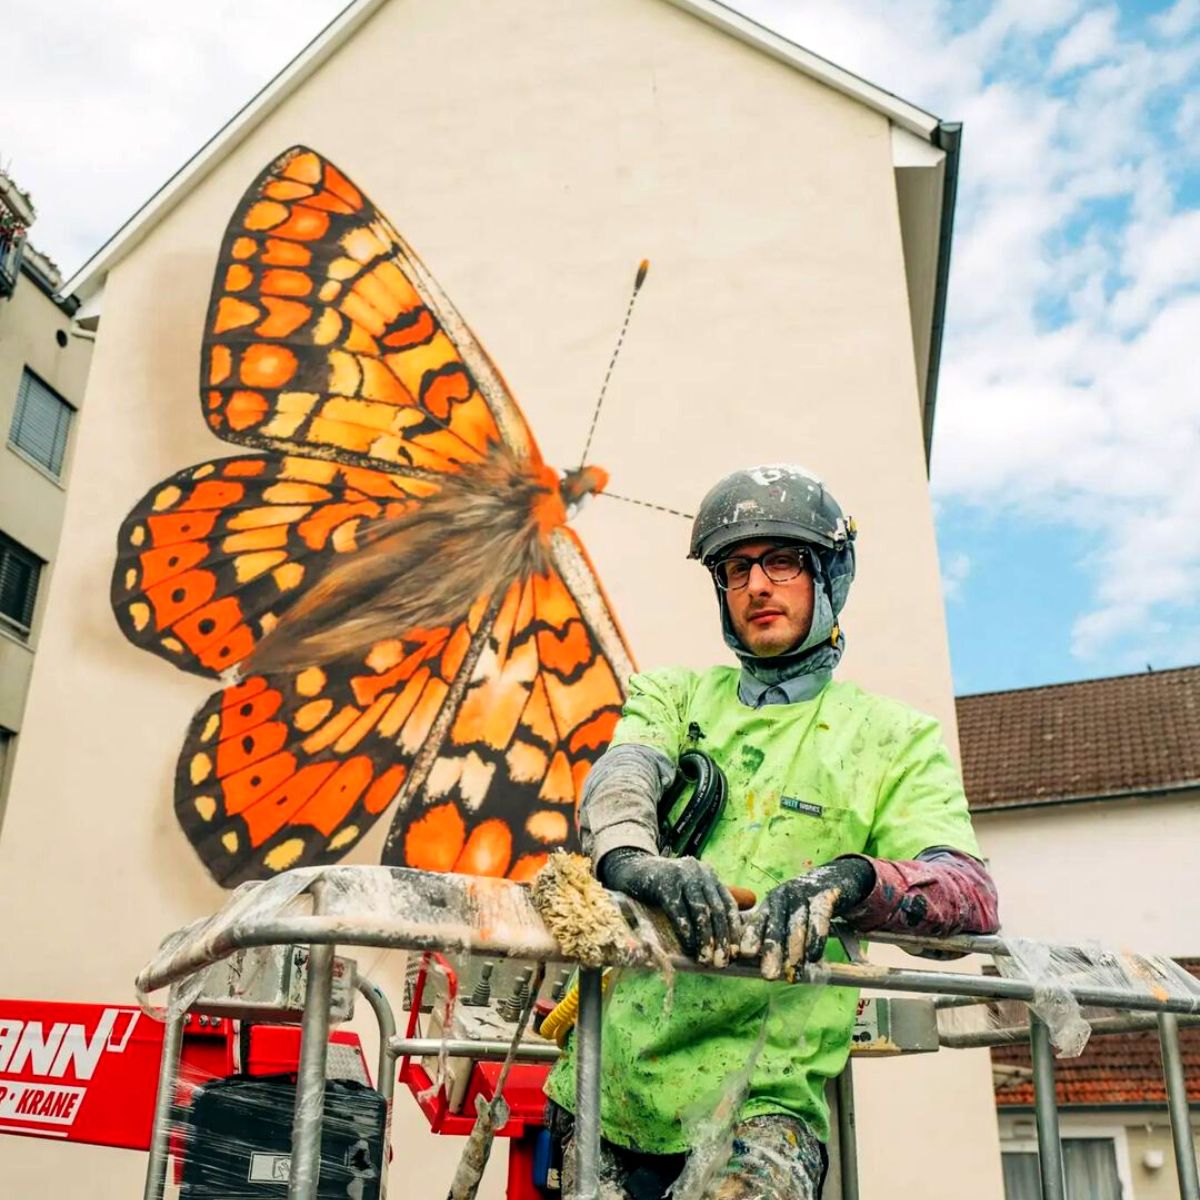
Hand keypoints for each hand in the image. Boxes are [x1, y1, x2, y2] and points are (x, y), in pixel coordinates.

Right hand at [600, 848, 740, 965]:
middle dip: (721, 939)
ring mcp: (682, 876)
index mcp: (709, 875)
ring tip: (705, 960)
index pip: (729, 904)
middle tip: (722, 962)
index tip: (737, 953)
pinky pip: (679, 910)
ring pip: (700, 911)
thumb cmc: (663, 887)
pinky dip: (686, 930)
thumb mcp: (689, 891)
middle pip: (716, 910)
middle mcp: (699, 872)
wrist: (633, 869)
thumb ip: (706, 907)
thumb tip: (727, 940)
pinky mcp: (664, 883)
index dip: (734, 930)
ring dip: (705, 939)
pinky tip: (689, 946)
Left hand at [741, 857, 874, 980]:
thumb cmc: (805, 906)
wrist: (836, 879)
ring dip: (794, 949)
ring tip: (793, 970)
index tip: (745, 953)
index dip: (752, 935)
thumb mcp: (787, 914)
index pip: (759, 919)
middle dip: (772, 950)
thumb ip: (775, 935)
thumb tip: (761, 966)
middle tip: (769, 974)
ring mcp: (804, 895)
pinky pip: (819, 919)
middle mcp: (784, 896)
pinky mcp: (826, 896)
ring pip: (797, 924)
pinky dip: (816, 938)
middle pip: (776, 924)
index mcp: (771, 902)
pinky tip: (814, 957)